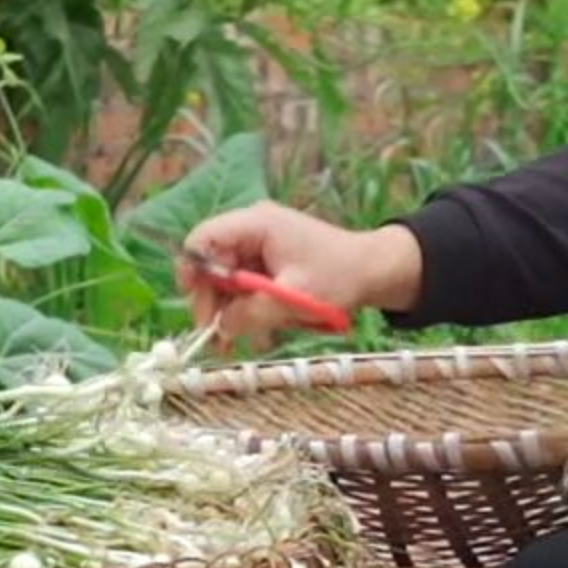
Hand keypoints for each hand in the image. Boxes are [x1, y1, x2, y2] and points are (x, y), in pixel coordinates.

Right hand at [176, 204, 420, 349]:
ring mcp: (259, 245)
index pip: (203, 238)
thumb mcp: (294, 298)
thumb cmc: (339, 276)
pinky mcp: (267, 263)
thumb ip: (253, 313)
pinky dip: (245, 309)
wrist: (375, 271)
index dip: (192, 270)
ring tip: (235, 343)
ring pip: (225, 279)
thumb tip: (221, 329)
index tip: (196, 304)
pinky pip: (243, 286)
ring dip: (228, 311)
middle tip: (216, 336)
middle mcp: (252, 229)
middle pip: (210, 262)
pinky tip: (254, 333)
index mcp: (256, 224)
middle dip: (211, 301)